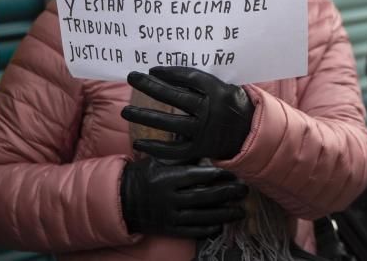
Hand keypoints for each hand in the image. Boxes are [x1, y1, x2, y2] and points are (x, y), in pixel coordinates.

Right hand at [120, 156, 246, 237]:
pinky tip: (220, 225)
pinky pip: (192, 232)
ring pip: (203, 216)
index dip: (220, 175)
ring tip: (240, 211)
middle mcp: (170, 198)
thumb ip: (180, 152)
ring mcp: (170, 216)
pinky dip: (208, 229)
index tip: (234, 173)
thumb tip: (202, 133)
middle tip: (245, 190)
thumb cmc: (144, 175)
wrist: (121, 200)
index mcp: (169, 178)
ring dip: (224, 214)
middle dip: (228, 194)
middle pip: (206, 197)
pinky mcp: (169, 229)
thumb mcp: (160, 160)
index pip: (200, 176)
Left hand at [121, 66, 254, 161]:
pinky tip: (139, 143)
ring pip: (169, 122)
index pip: (190, 78)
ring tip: (125, 111)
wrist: (251, 135)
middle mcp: (210, 110)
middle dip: (150, 86)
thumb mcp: (228, 88)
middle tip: (132, 77)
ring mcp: (204, 131)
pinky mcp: (200, 149)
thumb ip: (206, 83)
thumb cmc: (234, 106)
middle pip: (175, 96)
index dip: (170, 73)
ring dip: (145, 116)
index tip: (153, 69)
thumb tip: (174, 74)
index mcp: (219, 91)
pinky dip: (156, 147)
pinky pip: (174, 150)